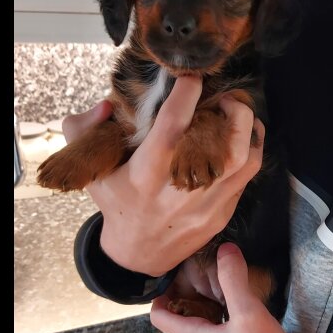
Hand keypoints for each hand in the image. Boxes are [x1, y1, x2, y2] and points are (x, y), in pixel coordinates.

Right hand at [62, 76, 263, 276]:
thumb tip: (106, 105)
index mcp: (147, 172)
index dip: (187, 93)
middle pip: (222, 140)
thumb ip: (83, 131)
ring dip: (247, 127)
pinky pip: (248, 177)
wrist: (138, 254)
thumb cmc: (117, 204)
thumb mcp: (93, 170)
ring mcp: (206, 203)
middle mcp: (180, 188)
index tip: (191, 78)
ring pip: (245, 157)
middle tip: (224, 97)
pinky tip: (240, 139)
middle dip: (231, 108)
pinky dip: (249, 151)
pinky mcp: (222, 214)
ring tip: (237, 113)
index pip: (173, 123)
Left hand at [150, 243, 310, 332]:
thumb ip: (233, 279)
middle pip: (177, 323)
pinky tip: (240, 321)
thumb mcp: (249, 313)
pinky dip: (218, 329)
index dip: (162, 292)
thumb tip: (224, 251)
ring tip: (224, 295)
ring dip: (204, 314)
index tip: (177, 275)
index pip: (158, 315)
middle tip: (205, 278)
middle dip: (187, 299)